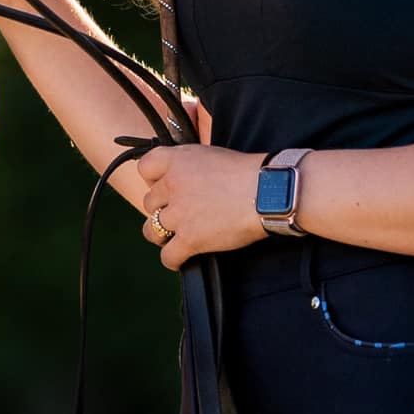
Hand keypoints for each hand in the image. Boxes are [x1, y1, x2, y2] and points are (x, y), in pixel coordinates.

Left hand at [133, 139, 263, 270]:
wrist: (269, 192)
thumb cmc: (249, 173)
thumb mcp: (211, 154)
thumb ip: (189, 164)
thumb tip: (183, 176)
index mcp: (177, 160)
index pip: (144, 167)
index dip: (152, 179)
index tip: (164, 186)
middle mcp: (172, 185)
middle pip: (149, 202)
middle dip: (162, 208)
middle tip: (181, 213)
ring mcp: (179, 213)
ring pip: (151, 229)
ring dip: (162, 234)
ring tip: (175, 236)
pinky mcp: (190, 238)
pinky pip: (168, 256)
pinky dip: (173, 259)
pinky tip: (182, 257)